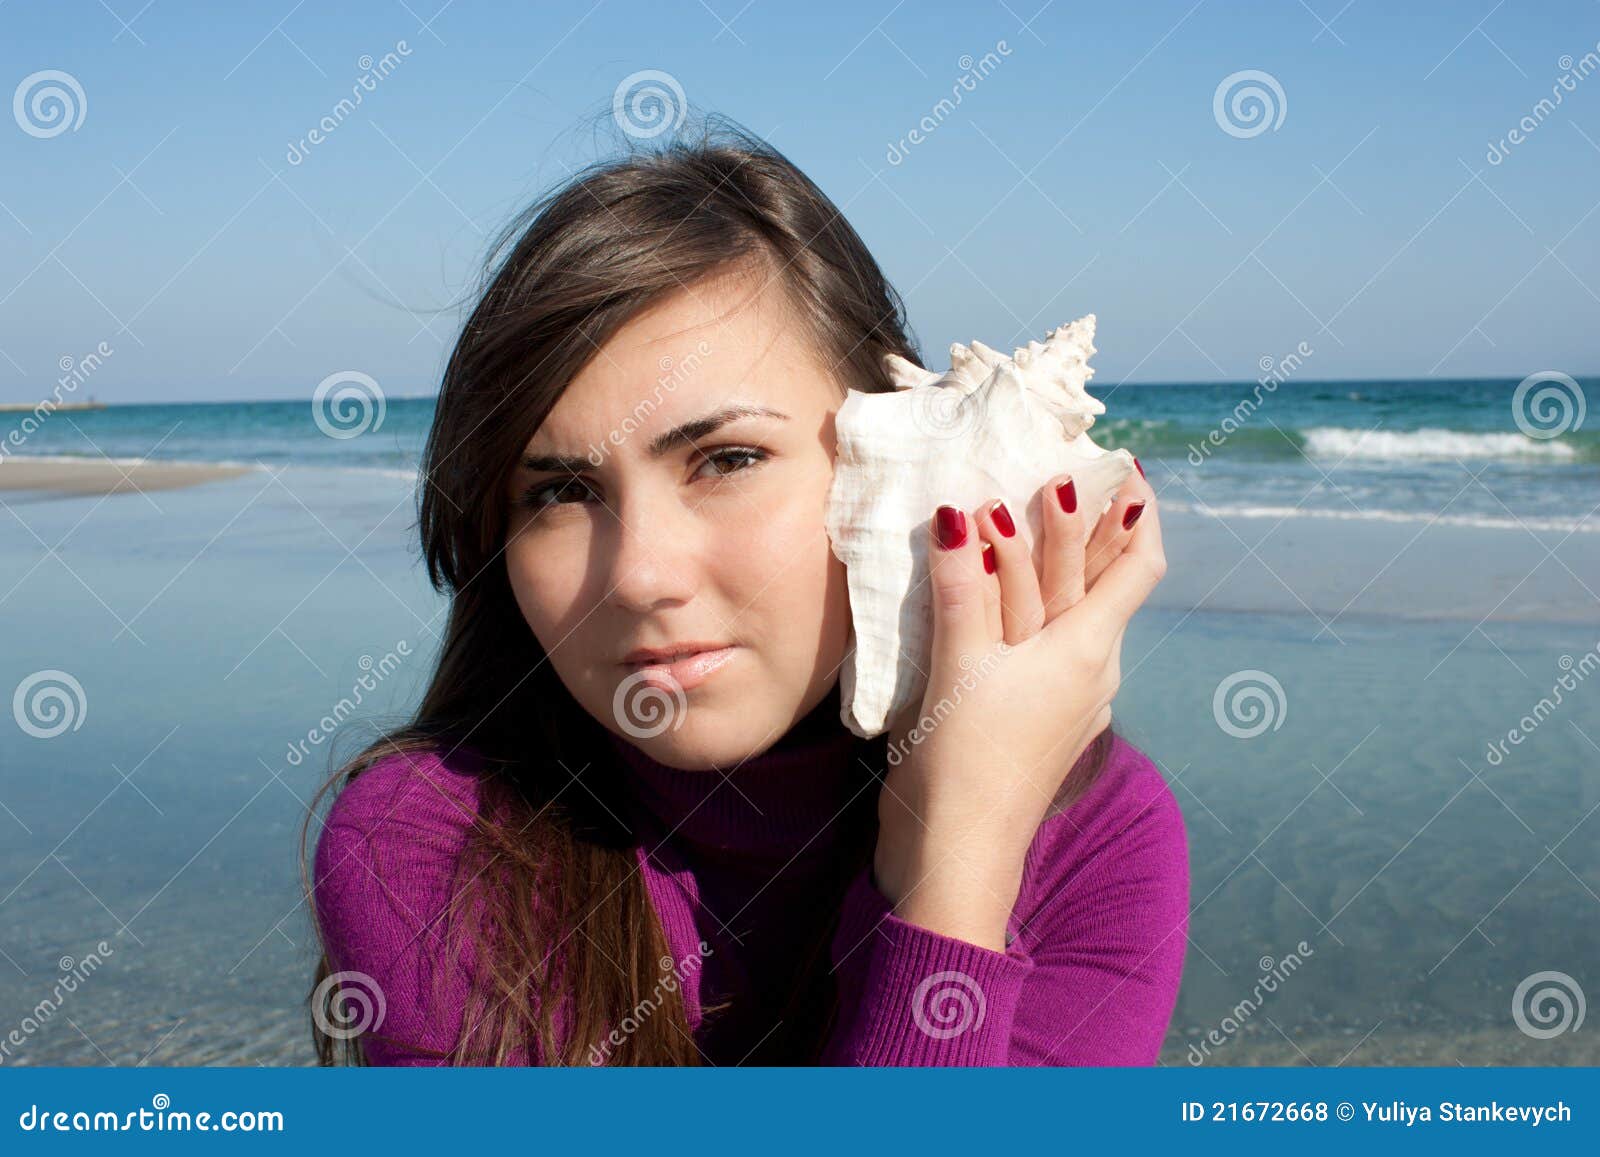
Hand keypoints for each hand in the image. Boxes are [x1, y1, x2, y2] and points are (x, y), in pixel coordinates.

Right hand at [874, 463, 1164, 948]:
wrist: (956, 854)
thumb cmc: (965, 759)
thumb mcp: (961, 663)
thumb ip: (965, 588)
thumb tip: (963, 513)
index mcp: (1087, 652)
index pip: (1139, 566)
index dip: (1139, 512)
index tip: (1126, 467)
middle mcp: (1091, 672)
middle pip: (1104, 583)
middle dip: (1088, 524)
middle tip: (1063, 473)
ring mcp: (1067, 702)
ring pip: (1072, 614)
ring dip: (1054, 565)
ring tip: (1022, 519)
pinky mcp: (1037, 723)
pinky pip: (1046, 646)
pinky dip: (1030, 607)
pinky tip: (996, 601)